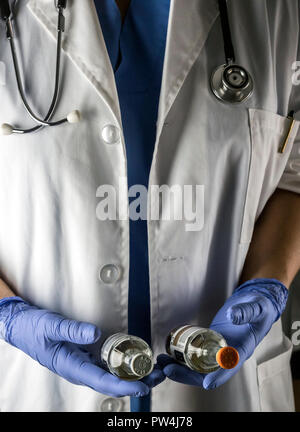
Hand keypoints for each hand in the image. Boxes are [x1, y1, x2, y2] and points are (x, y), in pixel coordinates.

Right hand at [0, 297, 164, 396]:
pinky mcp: (85, 358)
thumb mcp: (52, 326)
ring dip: (133, 375)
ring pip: (112, 375)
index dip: (123, 386)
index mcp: (71, 367)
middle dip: (136, 381)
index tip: (142, 386)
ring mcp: (83, 365)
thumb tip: (96, 333)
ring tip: (155, 370)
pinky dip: (123, 366)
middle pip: (112, 382)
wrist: (21, 327)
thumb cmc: (34, 329)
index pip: (101, 381)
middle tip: (159, 375)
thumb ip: (73, 330)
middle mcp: (80, 370)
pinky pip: (107, 366)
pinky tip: (136, 361)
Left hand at [158, 278, 287, 389]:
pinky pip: (196, 353)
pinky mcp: (210, 342)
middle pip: (208, 372)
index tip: (206, 383)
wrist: (255, 304)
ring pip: (198, 365)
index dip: (219, 376)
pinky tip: (168, 353)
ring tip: (162, 362)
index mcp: (243, 349)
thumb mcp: (256, 307)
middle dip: (188, 374)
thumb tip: (232, 316)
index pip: (231, 366)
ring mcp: (218, 350)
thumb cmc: (259, 308)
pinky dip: (182, 356)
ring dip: (180, 367)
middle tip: (168, 370)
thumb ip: (245, 312)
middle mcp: (229, 354)